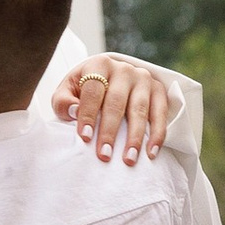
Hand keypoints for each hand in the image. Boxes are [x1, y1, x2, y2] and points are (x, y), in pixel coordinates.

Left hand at [53, 53, 176, 164]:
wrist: (110, 78)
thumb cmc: (84, 89)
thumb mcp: (68, 90)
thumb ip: (64, 101)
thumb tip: (74, 111)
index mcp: (99, 65)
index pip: (93, 90)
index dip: (88, 114)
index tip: (85, 137)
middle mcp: (123, 69)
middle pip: (116, 102)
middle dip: (110, 131)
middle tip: (104, 155)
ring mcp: (143, 78)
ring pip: (140, 110)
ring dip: (135, 137)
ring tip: (129, 159)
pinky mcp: (158, 90)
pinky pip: (160, 114)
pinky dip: (157, 134)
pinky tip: (151, 153)